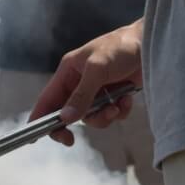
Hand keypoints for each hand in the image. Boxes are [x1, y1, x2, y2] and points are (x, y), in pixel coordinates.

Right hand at [29, 20, 143, 146]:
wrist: (152, 45)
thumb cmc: (121, 48)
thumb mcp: (98, 69)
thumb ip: (82, 94)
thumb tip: (65, 118)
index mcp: (69, 71)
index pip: (47, 98)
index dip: (38, 117)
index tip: (32, 137)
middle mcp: (80, 82)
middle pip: (67, 112)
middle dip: (73, 123)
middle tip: (71, 140)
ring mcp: (97, 90)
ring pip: (91, 117)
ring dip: (103, 116)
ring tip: (115, 106)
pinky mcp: (114, 96)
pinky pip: (110, 114)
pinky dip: (119, 111)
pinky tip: (127, 98)